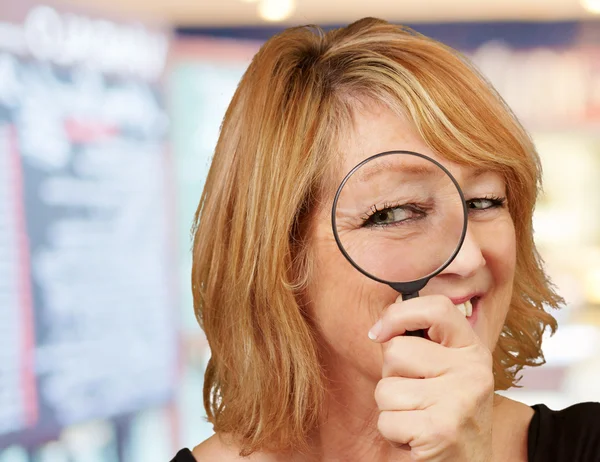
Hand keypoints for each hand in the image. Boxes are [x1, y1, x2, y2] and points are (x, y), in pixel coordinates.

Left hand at [370, 295, 493, 460]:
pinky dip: (393, 434)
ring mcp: (459, 400)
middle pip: (395, 351)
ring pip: (385, 388)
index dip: (399, 313)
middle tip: (416, 396)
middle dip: (391, 376)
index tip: (379, 332)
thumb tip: (379, 330)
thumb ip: (421, 345)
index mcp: (472, 350)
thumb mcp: (446, 371)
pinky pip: (386, 420)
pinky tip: (417, 437)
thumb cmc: (448, 415)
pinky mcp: (440, 430)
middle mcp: (472, 371)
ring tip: (418, 418)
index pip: (437, 308)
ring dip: (391, 408)